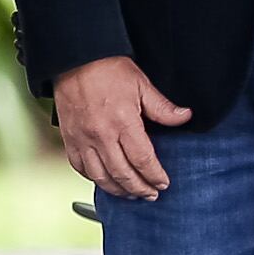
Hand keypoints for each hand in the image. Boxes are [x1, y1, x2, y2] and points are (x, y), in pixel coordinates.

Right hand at [52, 56, 189, 199]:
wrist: (75, 59)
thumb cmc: (107, 69)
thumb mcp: (142, 85)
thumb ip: (163, 107)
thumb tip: (185, 117)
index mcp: (122, 123)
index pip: (142, 160)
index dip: (154, 175)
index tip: (163, 183)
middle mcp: (100, 135)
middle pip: (122, 174)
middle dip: (139, 188)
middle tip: (151, 194)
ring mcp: (82, 139)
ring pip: (99, 176)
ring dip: (117, 189)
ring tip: (130, 194)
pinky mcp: (69, 138)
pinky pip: (79, 167)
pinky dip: (93, 178)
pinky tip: (104, 181)